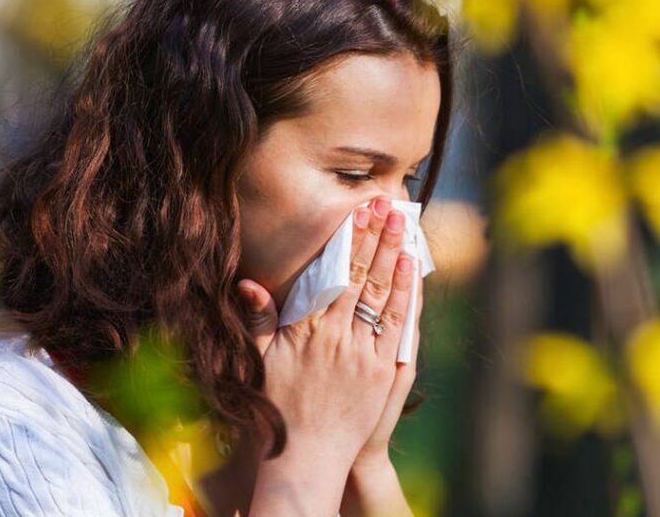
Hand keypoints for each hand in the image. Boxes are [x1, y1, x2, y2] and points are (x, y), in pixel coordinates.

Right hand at [238, 195, 416, 515]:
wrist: (308, 455)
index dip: (347, 240)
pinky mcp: (383, 371)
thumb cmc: (280, 405)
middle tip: (386, 205)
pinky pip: (397, 325)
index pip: (332, 274)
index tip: (357, 212)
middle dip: (375, 237)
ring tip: (402, 225)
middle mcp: (337, 337)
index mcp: (306, 330)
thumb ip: (258, 319)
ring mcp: (363, 354)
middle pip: (361, 276)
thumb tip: (249, 283)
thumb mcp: (260, 360)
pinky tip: (410, 268)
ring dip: (393, 256)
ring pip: (382, 294)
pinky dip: (405, 294)